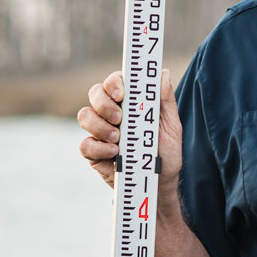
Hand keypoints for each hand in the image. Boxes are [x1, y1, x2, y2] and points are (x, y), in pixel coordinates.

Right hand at [77, 69, 183, 191]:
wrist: (160, 183)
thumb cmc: (166, 152)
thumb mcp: (171, 126)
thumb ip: (165, 100)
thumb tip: (162, 73)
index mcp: (129, 102)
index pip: (114, 81)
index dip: (113, 82)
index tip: (121, 93)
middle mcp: (111, 113)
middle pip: (94, 93)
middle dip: (104, 104)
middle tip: (119, 118)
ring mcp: (100, 132)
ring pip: (85, 116)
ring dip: (100, 126)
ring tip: (118, 140)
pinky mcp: (94, 152)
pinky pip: (85, 145)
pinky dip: (98, 148)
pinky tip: (114, 153)